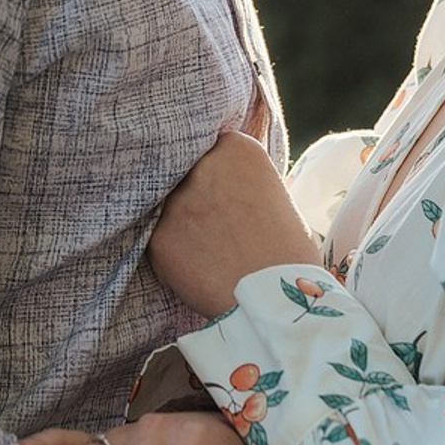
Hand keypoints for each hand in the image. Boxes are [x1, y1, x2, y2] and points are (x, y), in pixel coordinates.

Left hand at [150, 131, 320, 316]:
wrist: (278, 298)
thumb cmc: (285, 248)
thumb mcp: (270, 191)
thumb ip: (236, 176)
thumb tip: (212, 180)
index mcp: (237, 147)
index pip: (207, 145)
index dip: (211, 170)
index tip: (220, 188)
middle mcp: (205, 165)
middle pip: (183, 171)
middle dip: (192, 191)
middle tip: (210, 220)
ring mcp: (179, 201)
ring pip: (167, 206)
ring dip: (180, 222)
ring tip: (208, 248)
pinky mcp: (160, 237)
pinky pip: (159, 240)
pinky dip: (174, 253)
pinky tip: (199, 267)